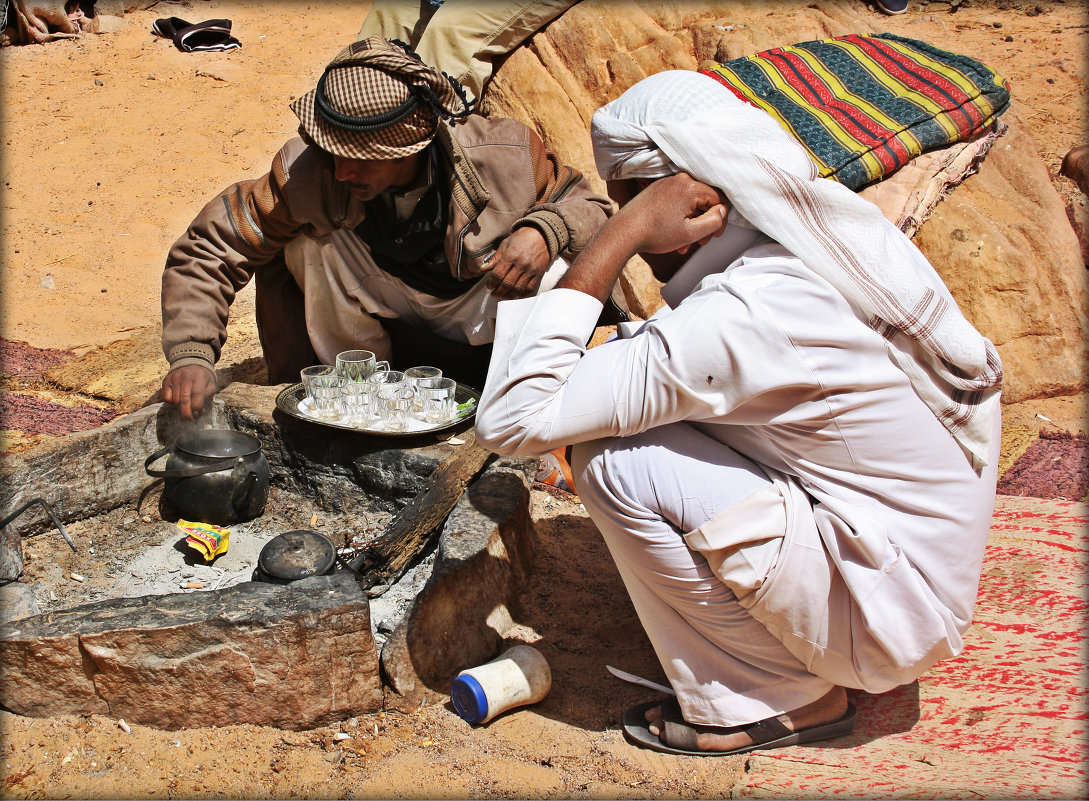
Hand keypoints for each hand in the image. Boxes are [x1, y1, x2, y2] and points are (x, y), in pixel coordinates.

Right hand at [161, 364, 216, 420]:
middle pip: (184, 400)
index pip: (197, 395)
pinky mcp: (166, 381)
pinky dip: (171, 403)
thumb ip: (206, 395)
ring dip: (180, 408)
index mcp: (199, 378)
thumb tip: (198, 411)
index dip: (197, 408)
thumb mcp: (211, 383)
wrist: (191, 360)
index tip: (198, 415)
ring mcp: (174, 379)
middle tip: (190, 420)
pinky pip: (166, 397)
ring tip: (186, 408)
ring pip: (175, 400)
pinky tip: (177, 402)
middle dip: (187, 413)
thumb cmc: (203, 376)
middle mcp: (185, 377)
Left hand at [484, 227, 551, 299]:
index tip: (489, 286)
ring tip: (503, 297)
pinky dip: (522, 294)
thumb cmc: (521, 238)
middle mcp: (521, 264)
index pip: (498, 274)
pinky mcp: (539, 273)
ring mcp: (531, 270)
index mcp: (511, 255)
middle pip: (507, 284)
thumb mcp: (505, 244)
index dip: (491, 283)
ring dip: (509, 296)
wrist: (542, 234)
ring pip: (518, 288)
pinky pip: (530, 288)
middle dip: (498, 292)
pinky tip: (515, 296)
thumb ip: (495, 258)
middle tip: (494, 294)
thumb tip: (483, 269)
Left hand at [556, 173, 728, 302]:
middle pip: (703, 201)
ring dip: (690, 224)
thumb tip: (722, 211)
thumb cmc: (655, 233)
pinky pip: (677, 201)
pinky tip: (673, 235)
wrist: (624, 232)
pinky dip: (679, 217)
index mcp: (690, 187)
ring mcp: (666, 183)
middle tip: (699, 243)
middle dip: (703, 224)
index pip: (718, 200)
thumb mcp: (691, 233)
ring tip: (683, 244)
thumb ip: (713, 221)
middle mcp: (679, 179)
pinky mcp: (657, 189)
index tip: (714, 235)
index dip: (720, 219)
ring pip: (689, 203)